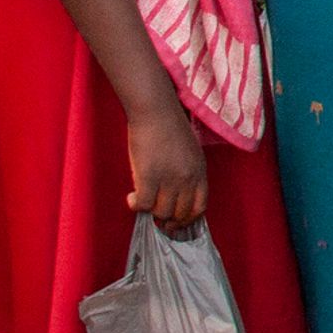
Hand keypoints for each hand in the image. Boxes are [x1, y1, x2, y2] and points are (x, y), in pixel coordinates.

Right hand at [126, 100, 209, 234]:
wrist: (155, 111)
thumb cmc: (169, 126)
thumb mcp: (190, 151)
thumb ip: (187, 173)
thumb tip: (175, 195)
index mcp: (200, 171)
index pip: (200, 207)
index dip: (187, 220)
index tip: (176, 222)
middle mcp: (188, 178)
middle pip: (180, 213)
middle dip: (167, 219)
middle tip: (155, 217)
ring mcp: (169, 179)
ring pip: (162, 212)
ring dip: (151, 212)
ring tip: (142, 201)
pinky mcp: (149, 177)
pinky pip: (144, 205)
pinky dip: (136, 206)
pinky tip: (132, 198)